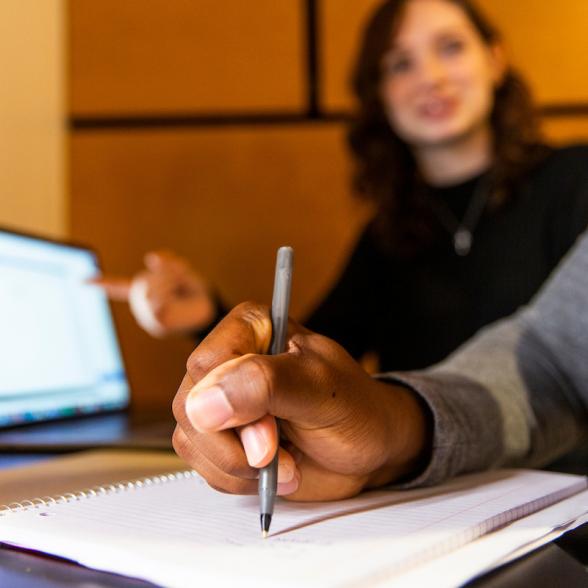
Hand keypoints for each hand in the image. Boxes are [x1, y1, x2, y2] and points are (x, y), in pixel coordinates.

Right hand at [91, 251, 215, 336]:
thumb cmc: (196, 291)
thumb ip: (169, 262)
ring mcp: (149, 316)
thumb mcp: (184, 271)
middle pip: (141, 283)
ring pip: (148, 293)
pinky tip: (170, 293)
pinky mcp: (158, 325)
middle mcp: (143, 304)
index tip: (82, 282)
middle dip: (161, 273)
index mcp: (146, 291)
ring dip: (165, 281)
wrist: (211, 310)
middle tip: (179, 271)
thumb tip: (151, 257)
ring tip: (180, 280)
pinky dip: (164, 293)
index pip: (119, 286)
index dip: (102, 283)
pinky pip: (154, 306)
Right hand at [172, 302, 429, 500]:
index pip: (206, 363)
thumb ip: (265, 384)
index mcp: (252, 328)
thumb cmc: (355, 408)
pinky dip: (238, 479)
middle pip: (191, 405)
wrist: (369, 447)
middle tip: (279, 450)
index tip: (271, 431)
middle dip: (237, 444)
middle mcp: (230, 361)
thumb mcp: (321, 388)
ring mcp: (222, 401)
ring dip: (239, 466)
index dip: (231, 404)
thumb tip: (204, 403)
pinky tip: (272, 470)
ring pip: (191, 438)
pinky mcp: (221, 436)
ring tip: (285, 460)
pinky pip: (201, 464)